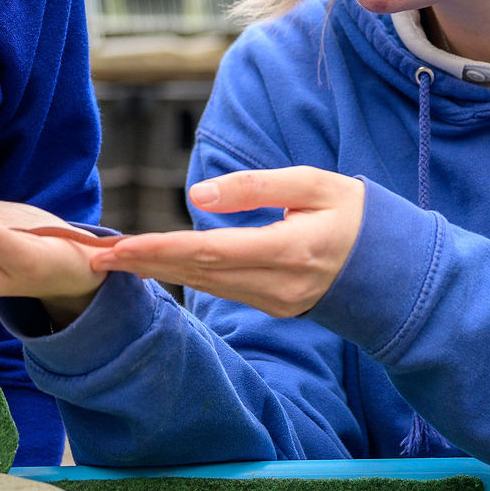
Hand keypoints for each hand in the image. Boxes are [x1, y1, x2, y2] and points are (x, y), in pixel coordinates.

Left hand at [88, 167, 364, 317]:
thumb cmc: (354, 213)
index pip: (209, 251)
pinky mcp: (274, 306)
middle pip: (197, 272)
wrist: (395, 268)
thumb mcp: (314, 183)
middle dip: (143, 264)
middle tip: (93, 256)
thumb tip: (199, 195)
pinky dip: (184, 276)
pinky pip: (221, 290)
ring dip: (156, 272)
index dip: (160, 249)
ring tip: (112, 260)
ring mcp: (275, 302)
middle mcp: (277, 284)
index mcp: (288, 250)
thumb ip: (257, 186)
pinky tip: (156, 266)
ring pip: (204, 284)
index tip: (118, 247)